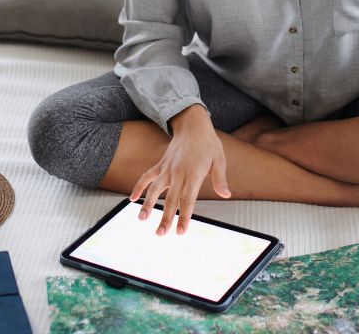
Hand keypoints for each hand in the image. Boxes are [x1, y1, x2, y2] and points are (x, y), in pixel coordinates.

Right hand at [129, 104, 230, 235]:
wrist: (193, 125)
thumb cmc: (208, 143)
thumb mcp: (219, 159)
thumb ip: (220, 179)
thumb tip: (226, 195)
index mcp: (194, 174)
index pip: (188, 200)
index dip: (184, 217)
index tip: (180, 232)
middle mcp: (178, 173)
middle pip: (171, 199)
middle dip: (165, 218)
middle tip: (160, 234)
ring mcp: (167, 169)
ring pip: (155, 189)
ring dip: (148, 205)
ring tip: (141, 219)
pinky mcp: (161, 165)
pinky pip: (147, 177)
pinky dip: (139, 187)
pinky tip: (132, 199)